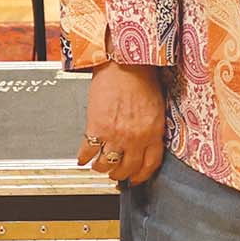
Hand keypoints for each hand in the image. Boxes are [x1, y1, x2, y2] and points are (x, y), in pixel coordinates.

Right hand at [79, 65, 168, 186]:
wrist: (124, 61)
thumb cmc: (141, 77)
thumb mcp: (157, 107)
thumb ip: (152, 127)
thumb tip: (146, 141)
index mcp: (153, 132)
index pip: (149, 165)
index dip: (141, 176)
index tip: (135, 179)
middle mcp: (135, 138)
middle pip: (127, 169)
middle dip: (120, 175)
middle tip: (115, 174)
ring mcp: (115, 135)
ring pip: (106, 165)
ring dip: (101, 168)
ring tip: (98, 166)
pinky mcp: (96, 128)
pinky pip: (88, 151)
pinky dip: (83, 157)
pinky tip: (82, 158)